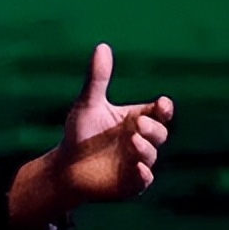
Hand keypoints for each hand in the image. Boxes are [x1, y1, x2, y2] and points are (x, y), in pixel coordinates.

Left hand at [58, 42, 172, 201]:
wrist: (64, 168)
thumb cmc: (79, 135)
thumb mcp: (88, 105)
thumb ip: (98, 79)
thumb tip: (101, 46)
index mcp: (138, 120)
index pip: (160, 112)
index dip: (164, 109)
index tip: (162, 104)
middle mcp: (142, 141)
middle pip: (160, 133)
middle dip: (154, 128)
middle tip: (138, 124)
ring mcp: (138, 163)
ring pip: (152, 155)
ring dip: (146, 148)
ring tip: (133, 141)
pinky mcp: (130, 184)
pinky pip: (144, 181)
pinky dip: (143, 176)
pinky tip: (139, 169)